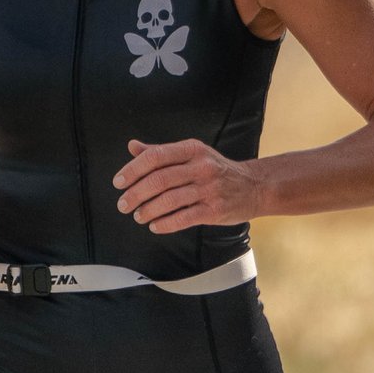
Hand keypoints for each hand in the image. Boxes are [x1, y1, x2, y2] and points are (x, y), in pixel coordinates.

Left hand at [114, 136, 257, 236]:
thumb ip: (162, 152)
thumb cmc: (217, 169)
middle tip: (123, 204)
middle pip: (159, 180)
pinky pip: (183, 218)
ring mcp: (209, 189)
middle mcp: (201, 166)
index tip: (119, 182)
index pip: (155, 156)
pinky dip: (164, 224)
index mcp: (192, 149)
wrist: (254, 186)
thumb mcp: (192, 153)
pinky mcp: (214, 210)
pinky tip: (155, 225)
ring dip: (147, 211)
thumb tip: (132, 147)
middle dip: (135, 194)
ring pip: (169, 201)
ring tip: (138, 215)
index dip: (132, 170)